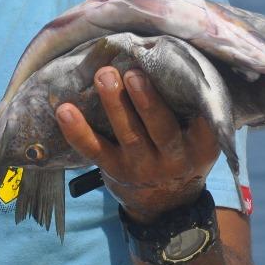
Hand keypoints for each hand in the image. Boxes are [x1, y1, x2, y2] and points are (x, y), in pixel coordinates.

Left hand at [55, 67, 219, 223]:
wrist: (166, 203)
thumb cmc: (182, 151)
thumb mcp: (200, 137)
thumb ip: (194, 109)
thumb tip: (182, 60)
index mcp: (200, 144)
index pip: (200, 120)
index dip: (190, 98)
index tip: (178, 71)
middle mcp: (173, 158)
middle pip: (161, 128)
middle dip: (146, 101)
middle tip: (132, 73)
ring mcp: (142, 166)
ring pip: (128, 136)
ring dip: (114, 105)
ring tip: (103, 76)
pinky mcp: (114, 170)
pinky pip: (94, 151)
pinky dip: (77, 131)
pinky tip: (64, 110)